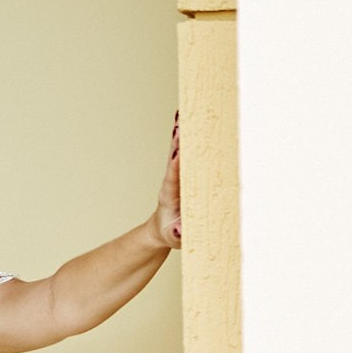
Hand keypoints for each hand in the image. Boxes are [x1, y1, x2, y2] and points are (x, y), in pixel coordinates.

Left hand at [153, 111, 182, 249]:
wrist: (165, 228)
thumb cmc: (172, 233)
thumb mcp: (174, 238)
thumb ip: (177, 233)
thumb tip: (179, 230)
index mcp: (169, 195)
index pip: (173, 178)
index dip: (175, 166)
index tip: (178, 154)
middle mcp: (173, 180)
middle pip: (176, 158)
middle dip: (179, 142)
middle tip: (181, 123)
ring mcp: (178, 175)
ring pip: (180, 151)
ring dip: (181, 133)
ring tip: (183, 114)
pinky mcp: (184, 173)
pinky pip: (186, 153)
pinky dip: (187, 137)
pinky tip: (187, 120)